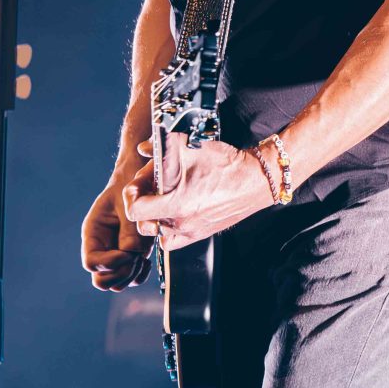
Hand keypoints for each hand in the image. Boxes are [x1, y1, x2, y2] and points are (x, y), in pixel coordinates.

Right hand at [82, 153, 155, 290]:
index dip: (109, 262)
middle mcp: (101, 249)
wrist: (138, 183)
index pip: (91, 262)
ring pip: (116, 284)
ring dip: (131, 275)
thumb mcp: (127, 204)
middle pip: (101, 280)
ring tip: (142, 258)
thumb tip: (131, 253)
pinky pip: (130, 279)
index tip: (127, 251)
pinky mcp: (130, 258)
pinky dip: (139, 275)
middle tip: (136, 256)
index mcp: (93, 235)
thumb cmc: (129, 190)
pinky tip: (145, 261)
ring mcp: (115, 256)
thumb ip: (129, 229)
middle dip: (121, 272)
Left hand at [123, 136, 272, 251]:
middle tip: (152, 187)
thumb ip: (161, 146)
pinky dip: (169, 230)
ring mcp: (192, 232)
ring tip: (163, 200)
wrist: (257, 180)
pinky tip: (175, 213)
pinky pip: (174, 241)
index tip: (138, 184)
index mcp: (176, 205)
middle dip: (143, 203)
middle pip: (144, 222)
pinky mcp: (202, 234)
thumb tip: (142, 147)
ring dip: (155, 217)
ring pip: (158, 232)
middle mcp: (182, 223)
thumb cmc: (226, 164)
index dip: (132, 196)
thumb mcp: (191, 147)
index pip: (135, 211)